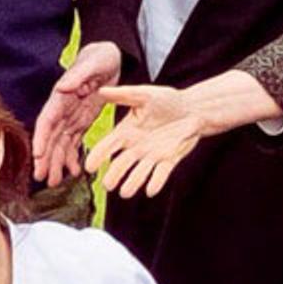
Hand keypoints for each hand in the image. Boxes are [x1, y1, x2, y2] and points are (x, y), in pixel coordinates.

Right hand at [31, 43, 123, 187]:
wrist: (110, 57)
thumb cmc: (100, 56)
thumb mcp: (92, 63)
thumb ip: (77, 75)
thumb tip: (62, 87)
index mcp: (61, 97)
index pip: (47, 120)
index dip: (41, 138)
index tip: (37, 155)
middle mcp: (62, 110)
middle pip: (50, 137)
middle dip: (45, 158)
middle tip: (42, 178)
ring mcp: (71, 117)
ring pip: (60, 144)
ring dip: (56, 162)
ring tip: (54, 182)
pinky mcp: (82, 121)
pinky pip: (74, 142)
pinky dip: (72, 157)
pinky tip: (74, 171)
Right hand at [88, 81, 215, 199]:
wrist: (193, 109)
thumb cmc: (167, 100)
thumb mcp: (145, 95)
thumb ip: (124, 95)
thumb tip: (101, 91)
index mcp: (127, 132)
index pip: (108, 145)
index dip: (98, 155)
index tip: (89, 167)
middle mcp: (136, 147)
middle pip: (121, 164)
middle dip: (114, 175)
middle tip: (107, 185)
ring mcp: (152, 155)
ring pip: (139, 172)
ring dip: (133, 183)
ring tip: (125, 192)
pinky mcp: (168, 160)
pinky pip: (161, 173)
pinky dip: (156, 182)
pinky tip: (150, 190)